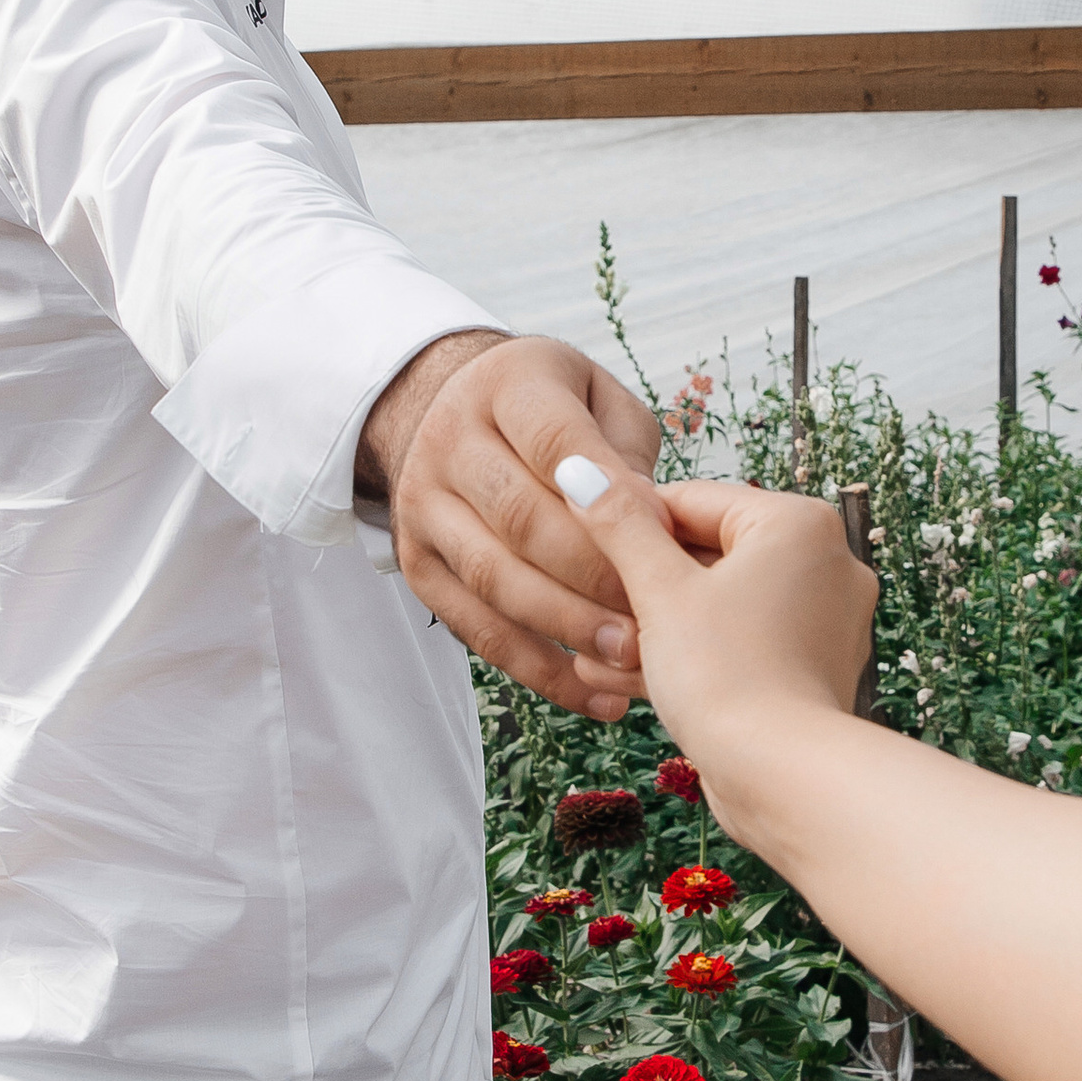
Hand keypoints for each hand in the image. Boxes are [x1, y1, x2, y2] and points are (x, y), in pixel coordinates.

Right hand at [362, 335, 661, 714]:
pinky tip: (595, 695)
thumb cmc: (555, 412)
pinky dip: (538, 670)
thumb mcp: (598, 399)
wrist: (449, 410)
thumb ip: (625, 453)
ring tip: (632, 658)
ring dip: (567, 627)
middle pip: (520, 518)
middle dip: (592, 572)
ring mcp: (422, 506)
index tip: (664, 536)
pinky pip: (478, 629)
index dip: (609, 495)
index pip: (554, 441)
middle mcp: (449, 442)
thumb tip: (651, 523)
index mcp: (506, 385)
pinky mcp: (417, 565)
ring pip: (494, 579)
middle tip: (656, 612)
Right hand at [549, 467, 875, 822]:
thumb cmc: (729, 678)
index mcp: (799, 522)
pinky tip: (637, 682)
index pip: (691, 500)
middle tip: (593, 613)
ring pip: (718, 605)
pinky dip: (694, 658)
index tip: (581, 546)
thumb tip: (580, 468)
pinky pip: (740, 644)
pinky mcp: (811, 668)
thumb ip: (619, 526)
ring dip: (658, 629)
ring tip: (604, 657)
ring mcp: (824, 619)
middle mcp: (826, 563)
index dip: (628, 526)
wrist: (783, 779)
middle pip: (705, 554)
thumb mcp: (659, 590)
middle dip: (642, 590)